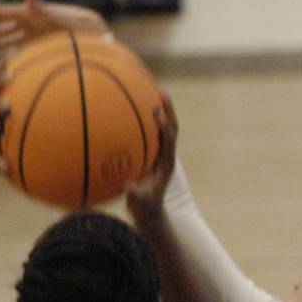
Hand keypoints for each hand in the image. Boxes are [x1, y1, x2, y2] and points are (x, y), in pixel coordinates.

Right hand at [0, 0, 109, 49]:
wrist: (98, 34)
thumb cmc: (83, 28)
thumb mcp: (64, 20)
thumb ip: (46, 10)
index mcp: (30, 15)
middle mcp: (29, 21)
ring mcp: (34, 31)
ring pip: (4, 32)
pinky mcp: (41, 41)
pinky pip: (18, 43)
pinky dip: (6, 44)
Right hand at [125, 91, 177, 219]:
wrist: (150, 212)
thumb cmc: (145, 208)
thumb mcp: (140, 203)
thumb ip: (136, 195)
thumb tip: (129, 187)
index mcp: (166, 164)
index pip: (169, 141)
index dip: (164, 127)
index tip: (156, 113)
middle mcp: (166, 155)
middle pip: (172, 128)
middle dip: (168, 110)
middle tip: (160, 91)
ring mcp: (161, 154)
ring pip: (164, 128)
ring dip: (161, 110)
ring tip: (151, 90)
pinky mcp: (154, 154)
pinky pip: (151, 132)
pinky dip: (146, 119)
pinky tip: (132, 108)